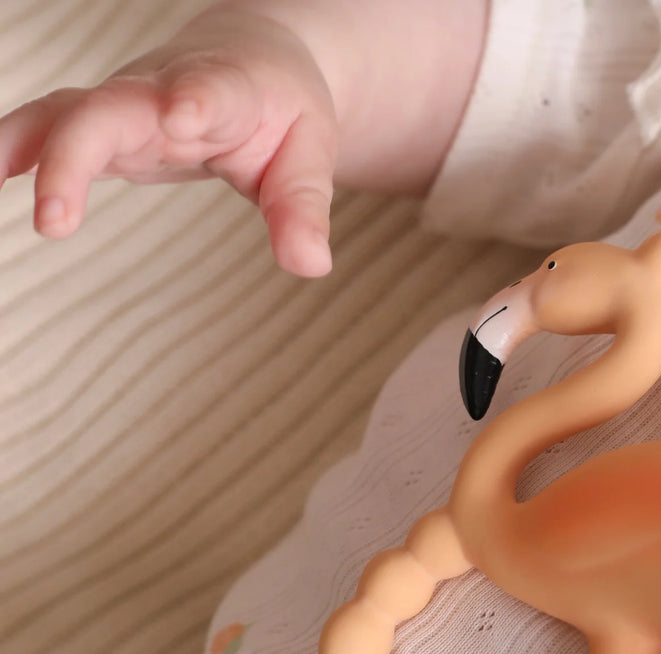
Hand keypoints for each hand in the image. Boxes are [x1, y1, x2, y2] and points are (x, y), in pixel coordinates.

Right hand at [0, 6, 338, 275]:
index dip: (195, 100)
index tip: (182, 117)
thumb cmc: (284, 110)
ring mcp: (128, 107)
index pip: (209, 91)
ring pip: (65, 113)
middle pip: (109, 111)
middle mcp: (163, 91)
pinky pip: (52, 130)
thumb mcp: (311, 155)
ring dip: (25, 148)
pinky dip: (16, 150)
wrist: (254, 61)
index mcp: (228, 90)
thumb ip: (305, 208)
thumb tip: (311, 265)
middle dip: (76, 156)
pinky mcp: (107, 127)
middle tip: (54, 219)